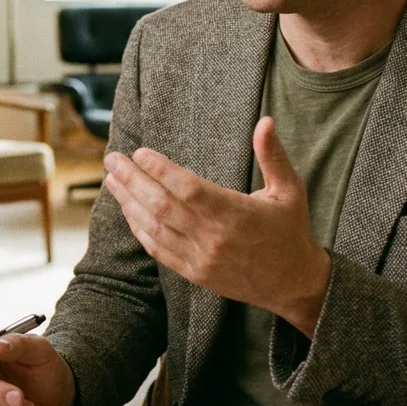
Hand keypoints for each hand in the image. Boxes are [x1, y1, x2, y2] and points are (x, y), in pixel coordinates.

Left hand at [103, 116, 331, 334]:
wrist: (294, 284)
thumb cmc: (291, 230)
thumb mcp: (290, 189)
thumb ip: (273, 155)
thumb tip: (265, 121)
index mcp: (236, 213)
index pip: (188, 188)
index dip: (160, 170)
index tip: (140, 152)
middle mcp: (214, 237)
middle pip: (162, 205)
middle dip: (132, 180)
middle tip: (112, 159)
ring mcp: (201, 258)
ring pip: (154, 228)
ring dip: (129, 203)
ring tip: (112, 180)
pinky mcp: (195, 273)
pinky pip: (158, 250)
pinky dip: (140, 229)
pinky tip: (128, 210)